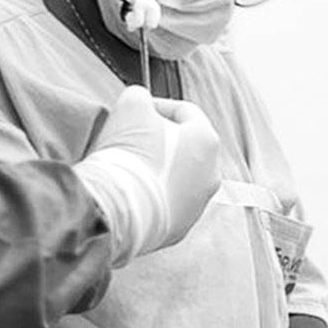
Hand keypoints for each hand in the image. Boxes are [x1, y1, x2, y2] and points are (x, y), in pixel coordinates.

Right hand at [73, 87, 219, 263]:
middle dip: (159, 140)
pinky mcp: (179, 230)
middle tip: (131, 139)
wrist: (116, 210)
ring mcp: (197, 206)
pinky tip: (129, 193)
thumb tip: (140, 102)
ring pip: (177, 179)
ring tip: (129, 169)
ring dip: (156, 170)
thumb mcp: (131, 105)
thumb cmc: (128, 155)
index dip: (157, 105)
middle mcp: (211, 175)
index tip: (137, 110)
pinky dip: (151, 198)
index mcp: (206, 141)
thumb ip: (141, 97)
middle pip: (184, 148)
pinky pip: (166, 206)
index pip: (185, 112)